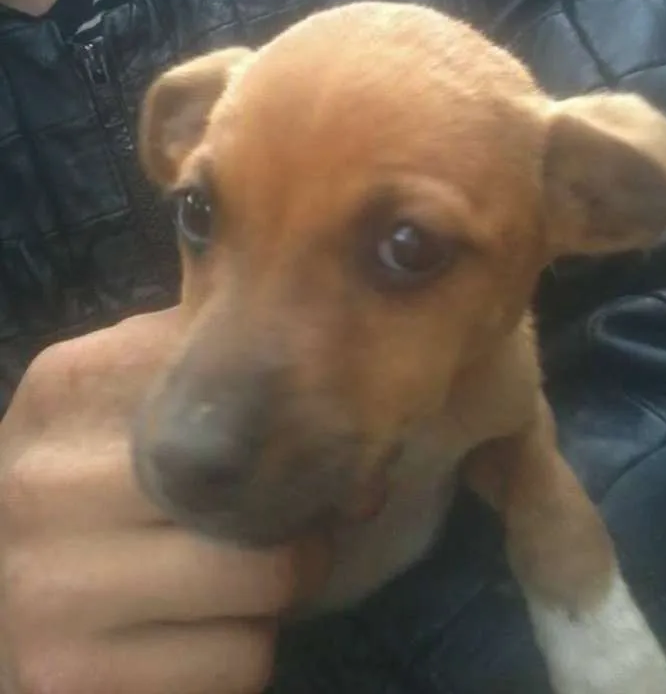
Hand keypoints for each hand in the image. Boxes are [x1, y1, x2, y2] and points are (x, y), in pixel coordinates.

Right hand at [0, 309, 327, 693]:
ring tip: (235, 575)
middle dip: (294, 509)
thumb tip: (317, 324)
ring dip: (275, 587)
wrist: (15, 594)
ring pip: (267, 579)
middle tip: (278, 517)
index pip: (231, 378)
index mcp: (67, 387)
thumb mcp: (130, 395)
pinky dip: (243, 652)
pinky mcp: (71, 681)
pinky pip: (241, 663)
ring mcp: (46, 590)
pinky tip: (200, 633)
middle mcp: (41, 483)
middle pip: (260, 485)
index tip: (292, 436)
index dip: (288, 412)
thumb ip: (202, 355)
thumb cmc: (98, 483)